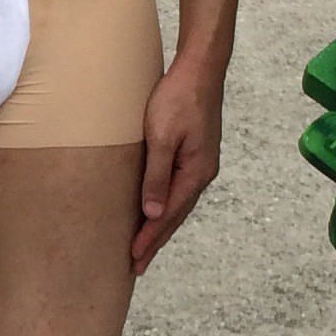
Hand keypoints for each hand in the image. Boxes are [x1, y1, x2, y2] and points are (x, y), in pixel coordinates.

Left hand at [132, 54, 223, 272]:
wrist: (200, 70)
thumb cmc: (177, 99)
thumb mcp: (161, 137)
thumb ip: (156, 176)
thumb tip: (154, 214)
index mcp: (195, 173)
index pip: (169, 216)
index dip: (150, 238)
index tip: (133, 260)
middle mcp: (202, 173)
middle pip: (176, 216)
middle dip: (155, 240)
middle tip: (136, 265)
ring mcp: (201, 164)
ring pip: (178, 204)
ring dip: (161, 226)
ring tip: (145, 246)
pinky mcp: (195, 154)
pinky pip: (179, 189)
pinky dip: (167, 206)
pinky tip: (157, 211)